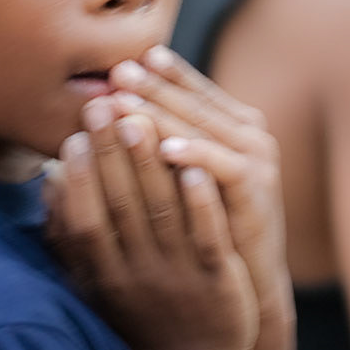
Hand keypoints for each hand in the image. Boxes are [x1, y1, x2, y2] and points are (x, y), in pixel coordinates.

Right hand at [46, 97, 257, 349]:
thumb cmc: (137, 317)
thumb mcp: (93, 285)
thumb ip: (70, 238)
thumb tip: (48, 182)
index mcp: (104, 275)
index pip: (85, 219)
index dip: (78, 176)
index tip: (73, 132)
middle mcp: (137, 275)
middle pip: (120, 206)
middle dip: (110, 152)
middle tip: (102, 102)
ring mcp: (179, 277)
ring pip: (162, 214)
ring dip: (150, 165)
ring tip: (143, 119)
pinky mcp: (219, 283)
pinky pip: (208, 238)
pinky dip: (200, 202)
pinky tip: (196, 166)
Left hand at [107, 47, 290, 323]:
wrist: (248, 283)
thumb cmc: (205, 232)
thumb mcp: (179, 184)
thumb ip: (151, 147)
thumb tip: (92, 120)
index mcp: (226, 127)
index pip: (186, 91)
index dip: (152, 78)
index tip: (114, 66)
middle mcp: (246, 136)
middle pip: (194, 104)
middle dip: (153, 88)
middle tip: (117, 72)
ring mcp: (255, 162)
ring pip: (206, 130)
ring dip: (167, 115)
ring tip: (129, 103)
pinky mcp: (257, 194)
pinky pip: (226, 169)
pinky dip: (198, 156)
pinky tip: (166, 149)